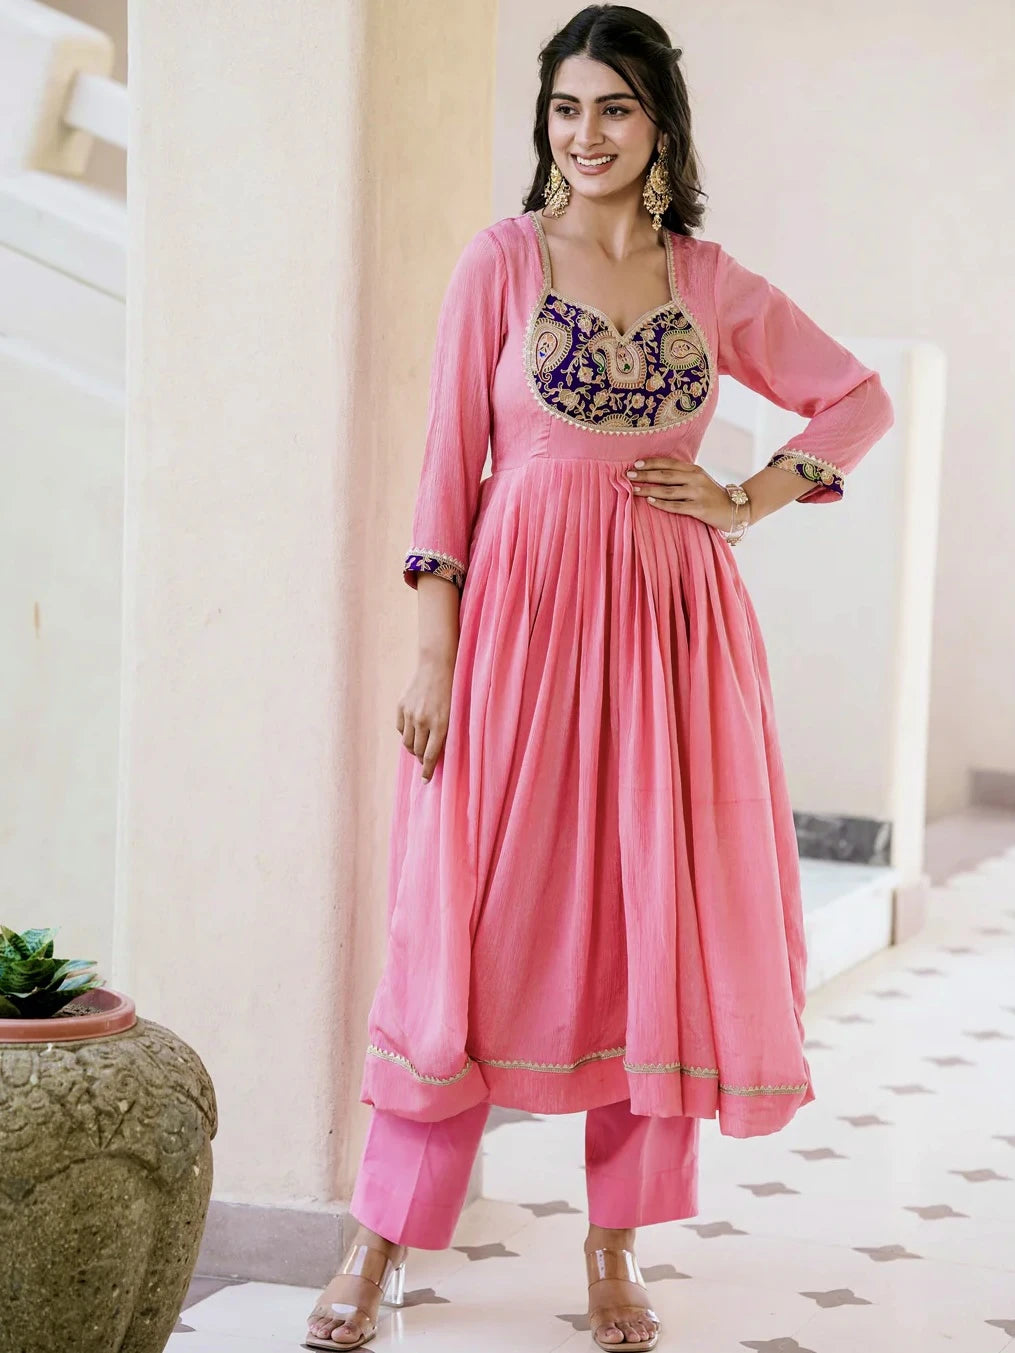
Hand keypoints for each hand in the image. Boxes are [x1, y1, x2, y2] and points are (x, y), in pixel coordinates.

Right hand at [396, 653, 454, 781]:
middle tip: (426, 760)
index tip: (426, 781)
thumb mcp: (455, 714)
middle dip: (421, 759)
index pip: (431, 756)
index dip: (428, 771)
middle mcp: (423, 721)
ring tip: (420, 747)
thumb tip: (437, 753)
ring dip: (414, 748)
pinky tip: (414, 732)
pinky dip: (407, 734)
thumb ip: (446, 733)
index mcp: (440, 725)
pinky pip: (401, 729)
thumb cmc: (452, 691)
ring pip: (407, 742)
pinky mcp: (401, 707)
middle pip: (417, 751)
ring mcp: (410, 714)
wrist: (436, 666)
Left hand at [625, 458, 734, 531]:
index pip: (669, 463)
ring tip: (634, 490)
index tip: (635, 464)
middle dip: (645, 475)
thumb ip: (683, 476)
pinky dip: (662, 504)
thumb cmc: (712, 495)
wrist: (736, 509)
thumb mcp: (700, 480)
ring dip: (649, 490)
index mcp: (694, 470)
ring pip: (668, 490)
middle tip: (628, 475)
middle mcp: (695, 479)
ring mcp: (698, 493)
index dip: (651, 463)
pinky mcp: (700, 509)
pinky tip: (650, 502)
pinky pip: (677, 506)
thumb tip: (656, 474)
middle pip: (665, 475)